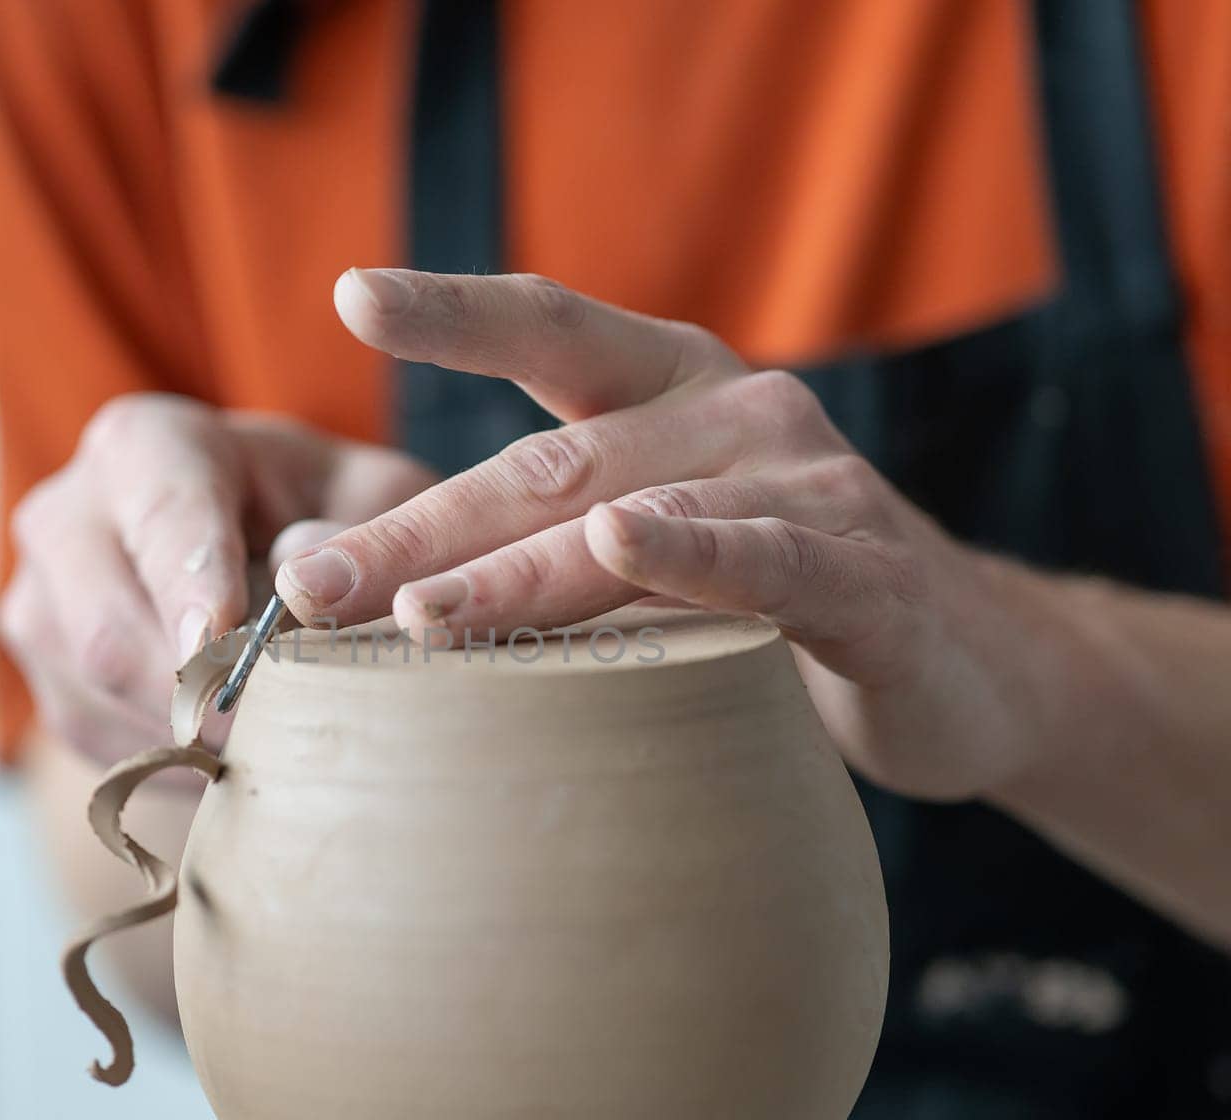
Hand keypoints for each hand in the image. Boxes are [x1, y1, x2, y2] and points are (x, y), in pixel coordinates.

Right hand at [0, 393, 435, 762]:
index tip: (221, 644)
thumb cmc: (319, 517)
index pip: (162, 515)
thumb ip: (359, 529)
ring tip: (270, 743)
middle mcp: (68, 516)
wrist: (256, 563)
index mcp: (145, 447)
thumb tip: (309, 583)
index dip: (191, 585)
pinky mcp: (48, 680)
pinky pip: (97, 738)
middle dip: (194, 691)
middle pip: (108, 627)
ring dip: (187, 732)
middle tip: (272, 734)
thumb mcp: (368, 501)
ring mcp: (40, 602)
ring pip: (97, 695)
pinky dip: (170, 758)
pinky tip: (233, 751)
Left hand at [275, 270, 1063, 801]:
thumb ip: (537, 544)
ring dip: (518, 570)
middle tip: (318, 585)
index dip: (454, 311)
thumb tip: (352, 583)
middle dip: (424, 531)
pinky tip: (625, 549)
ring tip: (417, 616)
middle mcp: (735, 412)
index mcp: (671, 389)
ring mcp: (807, 484)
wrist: (962, 661)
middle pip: (553, 463)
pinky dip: (696, 557)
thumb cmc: (768, 603)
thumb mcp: (649, 547)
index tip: (353, 296)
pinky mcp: (867, 573)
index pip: (551, 330)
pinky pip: (770, 561)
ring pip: (636, 516)